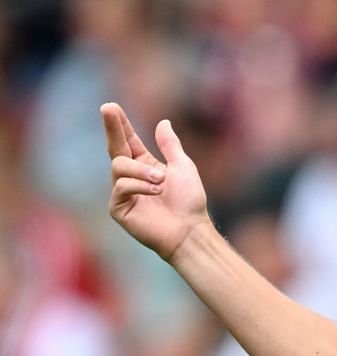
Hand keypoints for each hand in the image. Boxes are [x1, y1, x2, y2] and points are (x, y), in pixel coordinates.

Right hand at [102, 103, 208, 261]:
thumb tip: (163, 122)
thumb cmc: (190, 202)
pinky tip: (156, 193)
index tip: (111, 107)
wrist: (190, 231)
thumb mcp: (182, 167)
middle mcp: (131, 177)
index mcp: (144, 165)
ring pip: (119, 167)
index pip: (127, 141)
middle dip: (112, 128)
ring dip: (142, 171)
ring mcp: (123, 192)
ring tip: (161, 182)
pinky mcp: (118, 208)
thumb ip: (170, 145)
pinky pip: (121, 186)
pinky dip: (140, 186)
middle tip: (107, 108)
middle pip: (115, 147)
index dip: (119, 124)